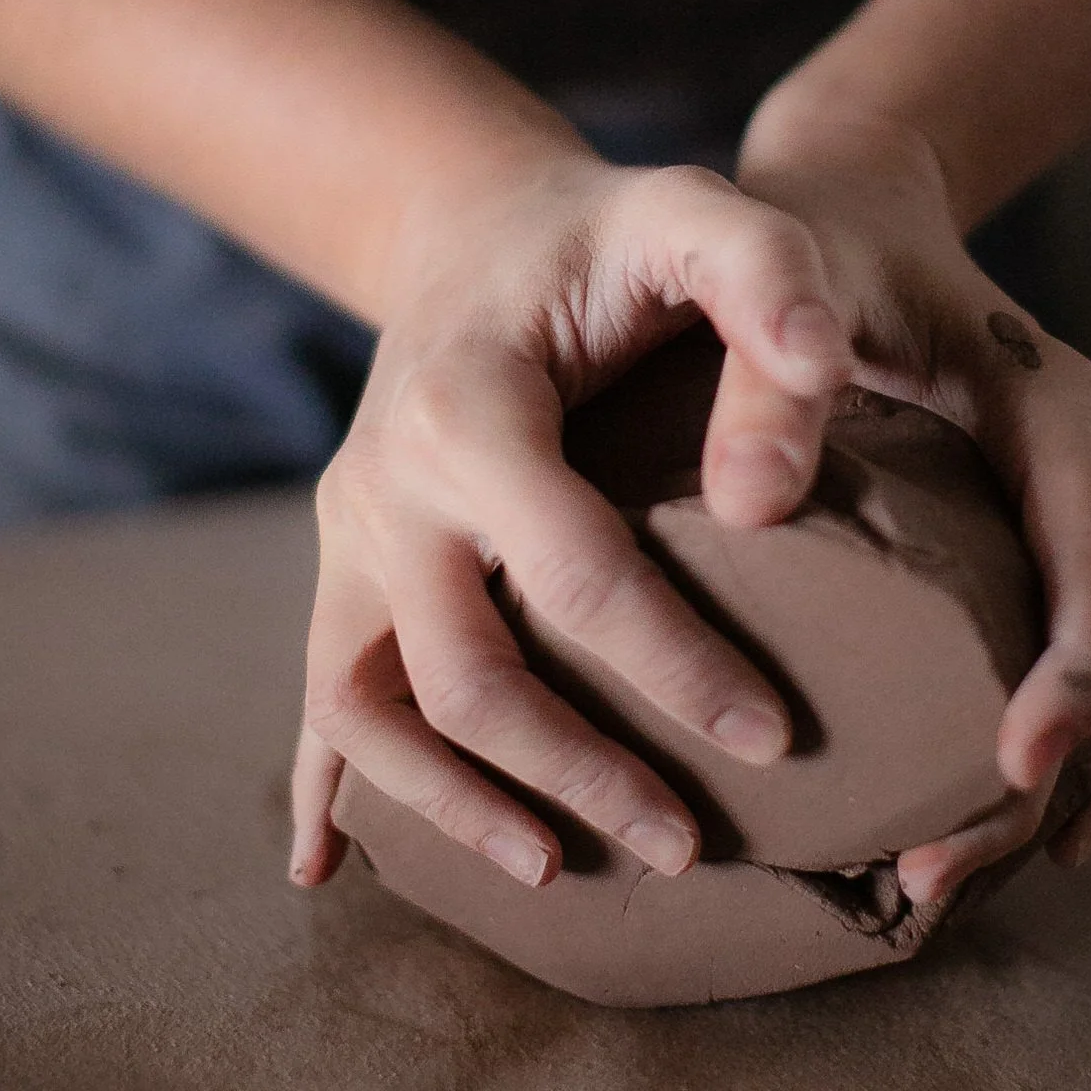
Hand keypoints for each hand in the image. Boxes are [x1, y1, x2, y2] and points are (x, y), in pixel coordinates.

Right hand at [289, 145, 854, 889]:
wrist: (476, 223)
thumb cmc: (613, 233)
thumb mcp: (703, 217)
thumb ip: (772, 294)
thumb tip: (771, 493)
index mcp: (467, 405)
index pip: (575, 574)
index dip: (677, 668)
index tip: (775, 740)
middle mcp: (381, 481)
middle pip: (464, 675)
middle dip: (579, 774)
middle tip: (691, 847)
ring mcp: (346, 530)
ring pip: (366, 710)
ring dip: (455, 807)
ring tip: (557, 873)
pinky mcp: (339, 563)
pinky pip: (316, 692)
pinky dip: (326, 788)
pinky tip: (326, 869)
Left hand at [727, 95, 1090, 905]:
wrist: (842, 191)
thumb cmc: (812, 234)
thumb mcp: (794, 277)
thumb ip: (767, 377)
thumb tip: (746, 511)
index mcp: (1049, 415)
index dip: (1073, 672)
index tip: (1016, 763)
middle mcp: (1071, 478)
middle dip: (1061, 775)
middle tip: (941, 866)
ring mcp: (1050, 519)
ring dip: (1062, 789)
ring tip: (945, 880)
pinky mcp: (1008, 549)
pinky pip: (1059, 665)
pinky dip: (1039, 752)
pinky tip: (954, 815)